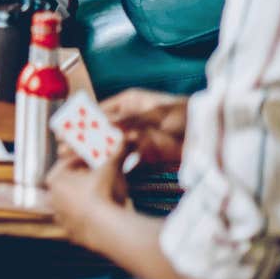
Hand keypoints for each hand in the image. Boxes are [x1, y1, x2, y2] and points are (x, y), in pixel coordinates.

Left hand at [47, 144, 128, 248]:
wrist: (106, 228)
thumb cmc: (103, 193)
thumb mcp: (111, 170)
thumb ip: (116, 154)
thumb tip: (127, 138)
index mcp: (56, 180)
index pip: (66, 163)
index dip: (80, 159)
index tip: (92, 158)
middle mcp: (53, 199)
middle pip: (67, 184)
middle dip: (80, 179)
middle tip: (97, 176)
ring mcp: (60, 218)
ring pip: (70, 204)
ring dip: (82, 200)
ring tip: (101, 196)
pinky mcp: (71, 233)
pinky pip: (78, 222)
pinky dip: (86, 218)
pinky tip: (100, 216)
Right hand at [59, 88, 187, 166]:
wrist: (215, 138)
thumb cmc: (187, 118)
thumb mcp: (152, 117)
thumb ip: (125, 123)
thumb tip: (99, 127)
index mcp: (130, 102)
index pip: (98, 111)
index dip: (80, 123)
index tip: (64, 133)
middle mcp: (132, 119)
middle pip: (102, 131)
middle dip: (84, 143)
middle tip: (64, 154)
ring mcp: (140, 138)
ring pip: (112, 148)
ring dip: (97, 157)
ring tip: (79, 166)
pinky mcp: (150, 156)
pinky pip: (128, 163)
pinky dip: (118, 169)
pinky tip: (105, 176)